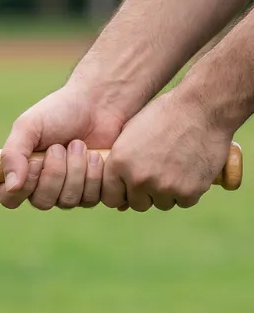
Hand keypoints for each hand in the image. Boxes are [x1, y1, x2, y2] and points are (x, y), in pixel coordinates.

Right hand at [0, 83, 127, 210]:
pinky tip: (95, 155)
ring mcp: (68, 192)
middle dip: (54, 172)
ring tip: (79, 145)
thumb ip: (12, 155)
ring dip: (75, 170)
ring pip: (67, 201)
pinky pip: (90, 199)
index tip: (34, 162)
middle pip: (42, 202)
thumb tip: (11, 187)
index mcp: (20, 171)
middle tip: (60, 147)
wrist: (100, 104)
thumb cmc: (59, 112)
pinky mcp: (93, 191)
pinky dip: (93, 174)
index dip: (22, 186)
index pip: (9, 199)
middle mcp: (42, 186)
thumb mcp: (28, 126)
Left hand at [101, 87, 233, 211]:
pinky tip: (190, 170)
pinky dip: (188, 191)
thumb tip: (118, 195)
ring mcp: (164, 187)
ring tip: (175, 167)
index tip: (131, 187)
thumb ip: (120, 163)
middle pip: (137, 204)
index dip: (121, 193)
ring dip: (167, 192)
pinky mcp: (189, 191)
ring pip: (162, 203)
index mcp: (119, 164)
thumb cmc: (164, 117)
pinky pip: (184, 202)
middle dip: (145, 194)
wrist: (201, 108)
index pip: (111, 198)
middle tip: (157, 175)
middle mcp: (138, 179)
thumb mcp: (129, 135)